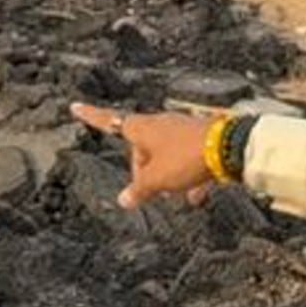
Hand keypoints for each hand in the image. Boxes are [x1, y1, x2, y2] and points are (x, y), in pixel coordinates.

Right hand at [72, 104, 216, 208]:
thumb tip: (123, 200)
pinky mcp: (200, 139)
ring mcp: (181, 130)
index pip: (109, 121)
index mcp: (142, 128)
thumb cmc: (186, 157)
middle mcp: (160, 124)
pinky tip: (197, 197)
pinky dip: (187, 178)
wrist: (230, 148)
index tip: (75, 106)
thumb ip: (138, 190)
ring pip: (165, 157)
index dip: (91, 117)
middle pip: (141, 149)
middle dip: (145, 173)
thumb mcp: (157, 179)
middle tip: (152, 194)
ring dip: (168, 178)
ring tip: (179, 196)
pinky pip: (186, 160)